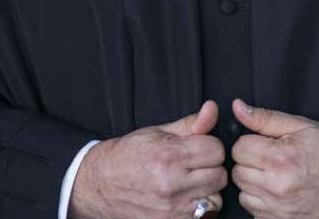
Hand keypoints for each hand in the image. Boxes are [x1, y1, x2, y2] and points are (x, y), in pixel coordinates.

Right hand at [69, 99, 227, 218]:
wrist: (98, 184)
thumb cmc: (126, 157)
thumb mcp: (156, 132)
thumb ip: (190, 123)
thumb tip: (212, 109)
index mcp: (170, 155)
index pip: (216, 150)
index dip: (209, 147)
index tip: (199, 149)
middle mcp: (172, 183)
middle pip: (220, 175)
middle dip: (210, 168)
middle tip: (193, 167)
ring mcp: (172, 209)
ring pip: (216, 200)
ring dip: (207, 192)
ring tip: (189, 184)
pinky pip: (203, 218)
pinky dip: (199, 210)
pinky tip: (184, 200)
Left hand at [229, 98, 318, 218]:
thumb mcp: (304, 126)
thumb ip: (266, 118)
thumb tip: (238, 107)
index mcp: (280, 158)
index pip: (238, 149)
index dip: (251, 142)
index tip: (266, 144)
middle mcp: (277, 187)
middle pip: (238, 172)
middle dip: (251, 162)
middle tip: (273, 158)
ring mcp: (280, 209)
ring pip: (244, 194)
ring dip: (255, 184)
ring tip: (277, 176)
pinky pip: (256, 213)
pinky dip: (264, 203)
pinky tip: (280, 193)